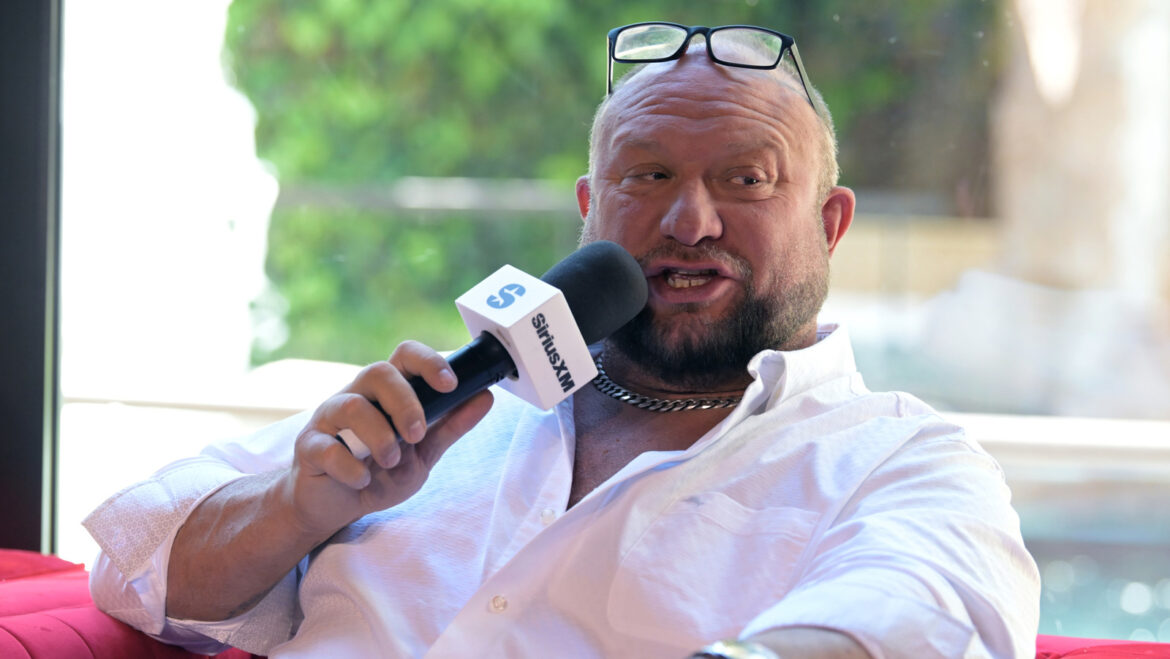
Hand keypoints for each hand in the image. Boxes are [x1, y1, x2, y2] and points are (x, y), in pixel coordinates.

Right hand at [282, 340, 493, 540]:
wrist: (336, 507)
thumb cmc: (379, 472)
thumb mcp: (423, 453)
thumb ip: (451, 426)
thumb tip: (486, 397)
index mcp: (387, 392)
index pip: (405, 355)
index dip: (428, 362)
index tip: (451, 385)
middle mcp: (357, 395)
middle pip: (377, 371)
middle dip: (404, 403)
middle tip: (417, 435)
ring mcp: (328, 419)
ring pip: (350, 405)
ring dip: (378, 436)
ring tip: (390, 461)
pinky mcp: (308, 447)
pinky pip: (325, 447)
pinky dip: (349, 466)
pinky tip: (362, 480)